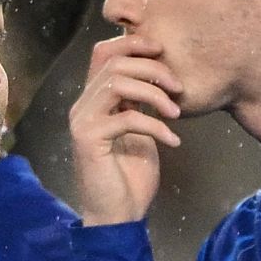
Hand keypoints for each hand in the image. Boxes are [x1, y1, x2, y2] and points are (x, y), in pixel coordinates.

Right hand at [69, 35, 181, 225]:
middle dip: (153, 69)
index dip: (132, 43)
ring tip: (176, 113)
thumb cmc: (130, 176)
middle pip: (114, 64)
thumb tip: (160, 75)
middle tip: (178, 88)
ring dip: (154, 94)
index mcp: (94, 100)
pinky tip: (173, 141)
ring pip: (117, 84)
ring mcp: (82, 122)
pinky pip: (126, 118)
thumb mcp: (140, 130)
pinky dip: (156, 126)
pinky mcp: (89, 140)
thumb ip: (140, 103)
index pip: (104, 53)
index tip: (162, 51)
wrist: (118, 216)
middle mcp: (83, 106)